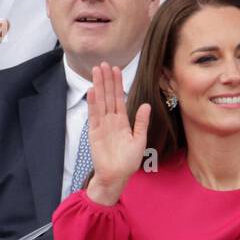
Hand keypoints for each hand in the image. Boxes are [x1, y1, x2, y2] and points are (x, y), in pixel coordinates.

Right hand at [85, 62, 150, 205]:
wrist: (116, 176)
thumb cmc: (129, 160)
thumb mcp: (140, 139)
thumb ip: (141, 122)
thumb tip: (146, 105)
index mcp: (122, 121)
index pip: (119, 98)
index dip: (118, 84)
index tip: (117, 69)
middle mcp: (111, 120)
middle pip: (108, 96)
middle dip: (107, 80)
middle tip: (104, 63)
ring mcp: (102, 125)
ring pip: (100, 101)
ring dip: (99, 86)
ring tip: (97, 71)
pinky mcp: (94, 133)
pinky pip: (94, 115)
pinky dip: (93, 103)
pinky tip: (93, 90)